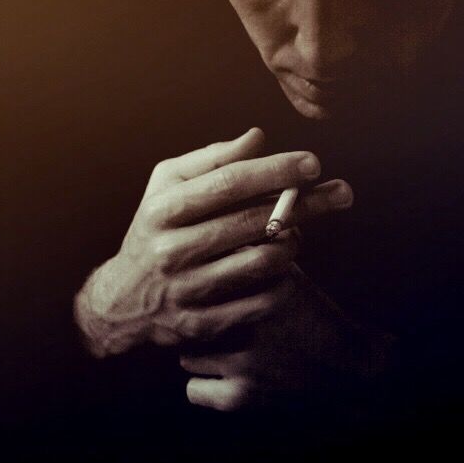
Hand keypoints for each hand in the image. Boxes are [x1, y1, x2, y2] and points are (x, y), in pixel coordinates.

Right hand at [73, 127, 353, 356]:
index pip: (229, 182)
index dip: (275, 170)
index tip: (313, 163)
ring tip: (297, 235)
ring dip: (293, 245)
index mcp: (163, 209)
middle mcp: (171, 249)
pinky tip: (282, 268)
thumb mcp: (167, 186)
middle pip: (252, 221)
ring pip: (262, 263)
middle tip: (341, 193)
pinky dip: (282, 282)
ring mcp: (186, 290)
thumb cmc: (154, 228)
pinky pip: (261, 302)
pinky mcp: (201, 325)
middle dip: (306, 204)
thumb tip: (258, 137)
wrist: (122, 300)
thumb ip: (212, 158)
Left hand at [180, 265, 396, 411]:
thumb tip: (214, 223)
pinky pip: (194, 390)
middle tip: (212, 322)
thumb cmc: (310, 316)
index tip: (199, 287)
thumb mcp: (286, 274)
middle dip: (198, 319)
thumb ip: (252, 251)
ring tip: (228, 351)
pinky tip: (229, 378)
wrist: (350, 369)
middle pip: (192, 313)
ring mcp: (244, 359)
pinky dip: (208, 387)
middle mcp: (251, 317)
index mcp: (264, 281)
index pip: (203, 273)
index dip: (197, 282)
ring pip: (187, 353)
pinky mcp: (242, 396)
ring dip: (202, 354)